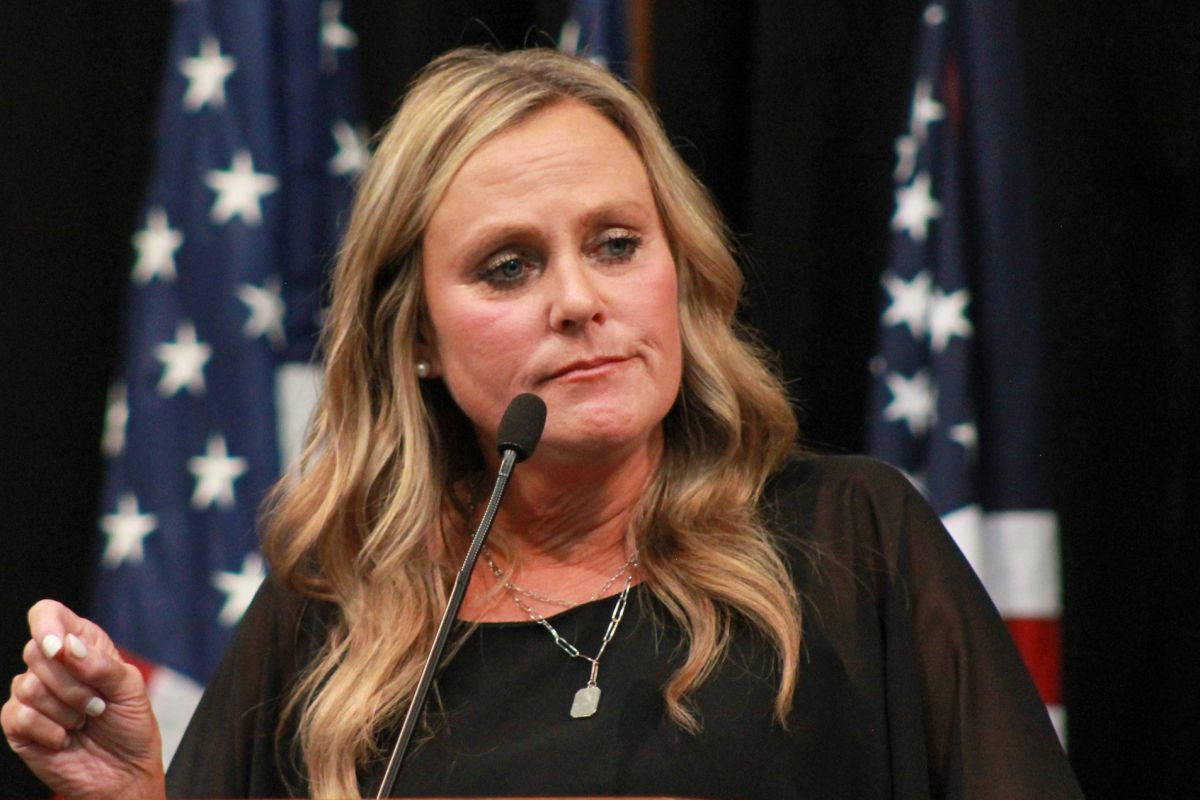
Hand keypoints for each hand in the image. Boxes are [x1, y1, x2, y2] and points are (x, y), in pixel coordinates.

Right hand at [2, 600, 164, 799]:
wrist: (124, 772)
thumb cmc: (130, 725)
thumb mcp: (130, 688)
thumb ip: (102, 664)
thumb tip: (67, 646)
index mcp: (80, 644)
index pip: (47, 614)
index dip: (46, 625)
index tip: (59, 649)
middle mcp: (51, 666)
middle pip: (35, 652)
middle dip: (74, 683)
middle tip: (97, 704)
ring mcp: (31, 695)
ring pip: (29, 685)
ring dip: (67, 710)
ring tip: (85, 721)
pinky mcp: (18, 725)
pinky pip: (21, 716)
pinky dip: (51, 730)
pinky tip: (65, 738)